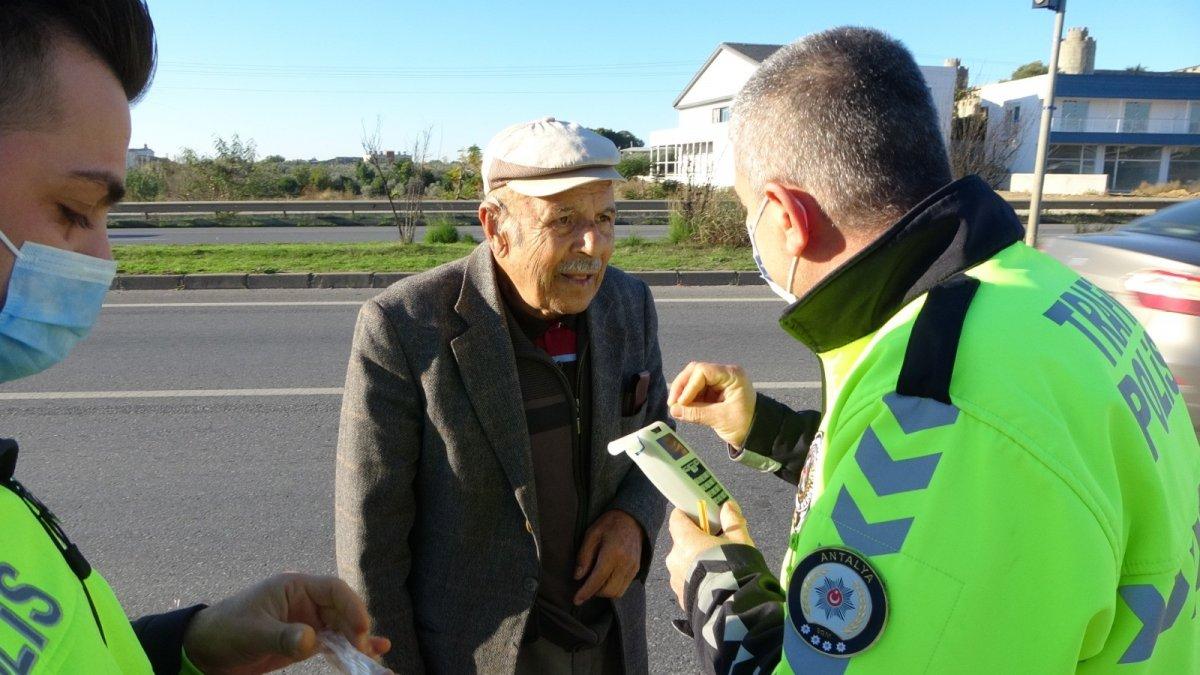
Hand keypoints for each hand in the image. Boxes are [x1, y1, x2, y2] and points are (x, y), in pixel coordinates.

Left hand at [183, 573, 390, 674]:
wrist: (205, 651)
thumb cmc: (225, 631)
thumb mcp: (253, 633)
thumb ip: (283, 636)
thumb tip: (312, 640)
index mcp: (294, 587)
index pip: (333, 590)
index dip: (351, 605)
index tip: (362, 627)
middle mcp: (304, 601)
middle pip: (342, 610)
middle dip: (357, 629)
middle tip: (363, 650)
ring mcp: (306, 621)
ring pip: (341, 628)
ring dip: (357, 641)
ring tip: (375, 657)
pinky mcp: (304, 641)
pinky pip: (332, 643)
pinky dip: (348, 649)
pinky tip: (371, 653)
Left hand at [573, 510, 643, 604]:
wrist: (632, 518)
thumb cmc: (608, 524)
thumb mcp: (591, 535)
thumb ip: (584, 556)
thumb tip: (577, 577)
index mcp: (612, 553)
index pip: (597, 580)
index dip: (585, 592)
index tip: (576, 600)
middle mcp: (625, 563)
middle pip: (609, 591)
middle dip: (594, 593)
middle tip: (585, 586)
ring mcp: (633, 568)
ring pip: (618, 593)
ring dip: (604, 592)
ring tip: (595, 583)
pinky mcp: (636, 569)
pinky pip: (624, 587)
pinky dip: (613, 588)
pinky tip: (605, 579)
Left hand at [665, 502, 753, 609]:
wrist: (732, 607)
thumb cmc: (735, 568)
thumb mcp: (740, 541)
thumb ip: (732, 521)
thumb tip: (728, 506)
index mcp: (686, 540)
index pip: (677, 518)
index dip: (688, 515)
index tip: (700, 517)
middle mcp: (675, 558)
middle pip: (681, 542)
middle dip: (696, 542)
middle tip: (716, 546)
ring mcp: (674, 579)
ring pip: (682, 563)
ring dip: (694, 562)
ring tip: (716, 570)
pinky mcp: (679, 596)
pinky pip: (685, 581)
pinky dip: (695, 580)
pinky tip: (712, 585)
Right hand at [668, 362, 755, 446]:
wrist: (758, 433)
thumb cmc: (745, 425)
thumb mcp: (720, 419)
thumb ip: (696, 413)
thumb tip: (673, 410)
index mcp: (732, 375)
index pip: (703, 371)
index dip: (688, 386)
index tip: (681, 403)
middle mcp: (725, 374)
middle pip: (695, 371)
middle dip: (682, 387)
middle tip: (672, 404)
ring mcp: (719, 381)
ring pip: (693, 380)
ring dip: (683, 393)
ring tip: (677, 408)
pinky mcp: (714, 390)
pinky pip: (696, 389)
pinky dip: (688, 398)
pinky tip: (684, 409)